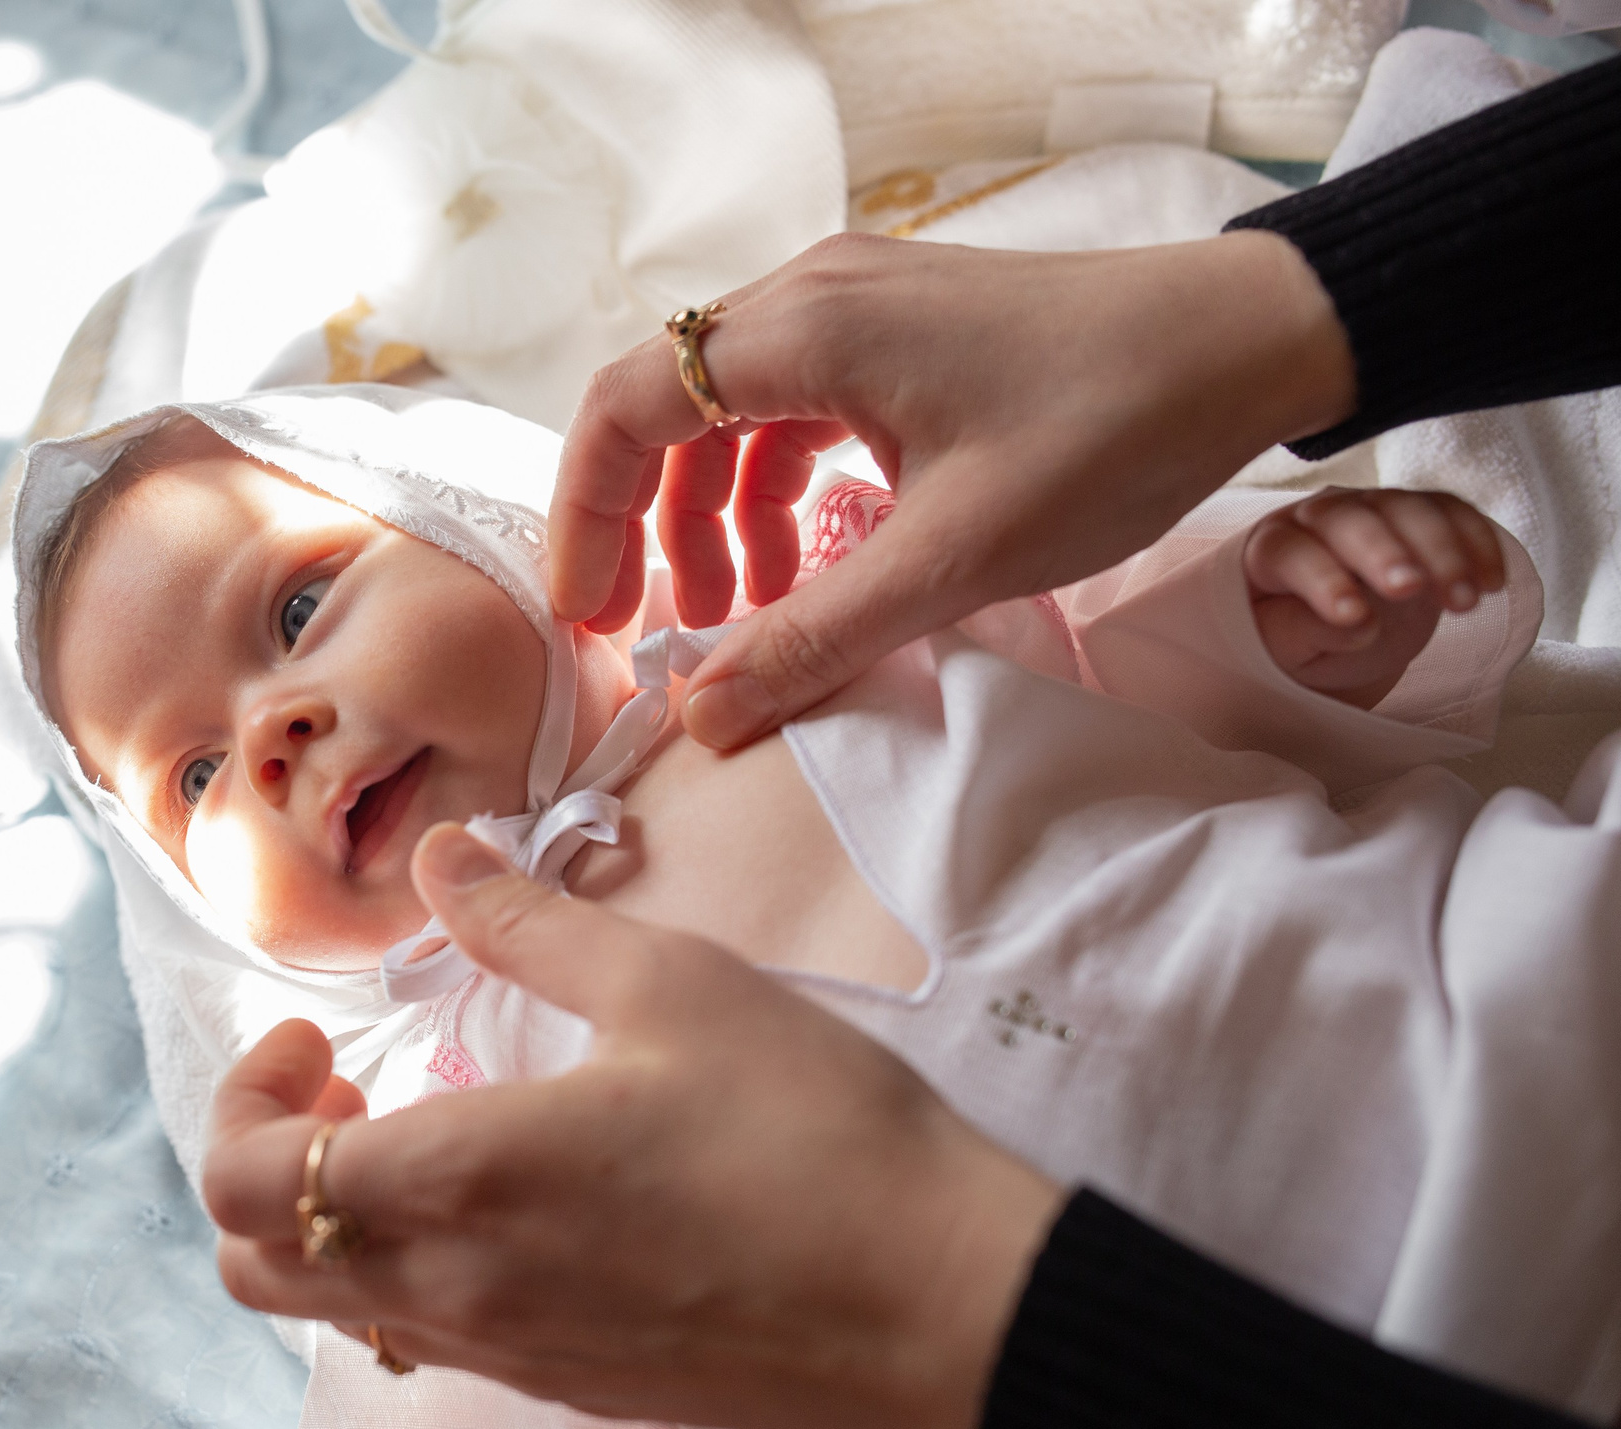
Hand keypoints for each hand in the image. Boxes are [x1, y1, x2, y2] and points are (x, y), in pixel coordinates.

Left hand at [202, 823, 1064, 1428]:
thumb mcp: (670, 985)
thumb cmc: (810, 1131)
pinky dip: (403, 1274)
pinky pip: (423, 1344)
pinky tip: (496, 1203)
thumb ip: (526, 923)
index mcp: (457, 1180)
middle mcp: (453, 1289)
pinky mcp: (563, 1390)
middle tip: (346, 1083)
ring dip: (328, 1222)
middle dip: (260, 1165)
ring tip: (422, 1132)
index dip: (244, 1096)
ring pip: (333, 1314)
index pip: (243, 1180)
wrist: (939, 1306)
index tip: (320, 1034)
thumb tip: (438, 856)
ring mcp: (505, 1355)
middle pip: (254, 1266)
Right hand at [549, 232, 1356, 748]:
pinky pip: (790, 410)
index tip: (591, 618)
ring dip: (713, 519)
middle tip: (651, 635)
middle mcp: (811, 298)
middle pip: (665, 410)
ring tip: (738, 618)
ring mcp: (856, 306)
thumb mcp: (954, 558)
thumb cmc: (1111, 427)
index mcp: (804, 330)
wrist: (1251, 342)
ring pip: (728, 417)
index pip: (628, 409)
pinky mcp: (899, 331)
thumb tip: (704, 719)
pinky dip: (774, 492)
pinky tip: (805, 566)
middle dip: (644, 529)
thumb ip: (816, 638)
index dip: (588, 519)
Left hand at [1244, 487, 1505, 708]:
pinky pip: (1452, 513)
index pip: (1290, 553)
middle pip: (1351, 521)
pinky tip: (1493, 582)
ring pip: (1408, 511)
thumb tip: (1358, 625)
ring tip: (1465, 603)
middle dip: (1384, 553)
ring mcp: (1371, 508)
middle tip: (1409, 589)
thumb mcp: (1279, 653)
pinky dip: (1477, 543)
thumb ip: (1297, 634)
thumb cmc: (1290, 643)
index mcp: (1268, 549)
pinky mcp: (1418, 514)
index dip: (1321, 580)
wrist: (1327, 633)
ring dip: (1443, 553)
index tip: (1352, 618)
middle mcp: (1317, 516)